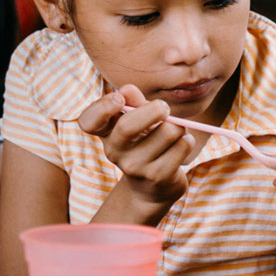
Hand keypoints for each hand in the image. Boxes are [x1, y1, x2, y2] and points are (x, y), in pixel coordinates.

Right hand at [77, 85, 193, 204]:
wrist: (152, 186)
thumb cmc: (145, 142)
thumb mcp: (138, 119)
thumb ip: (134, 102)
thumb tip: (127, 90)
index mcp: (106, 133)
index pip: (88, 121)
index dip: (102, 107)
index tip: (119, 99)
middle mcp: (114, 151)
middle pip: (128, 126)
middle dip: (155, 109)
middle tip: (164, 108)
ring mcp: (134, 166)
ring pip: (167, 132)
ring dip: (178, 127)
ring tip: (174, 133)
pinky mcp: (157, 176)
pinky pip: (182, 145)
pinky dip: (187, 140)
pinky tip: (180, 146)